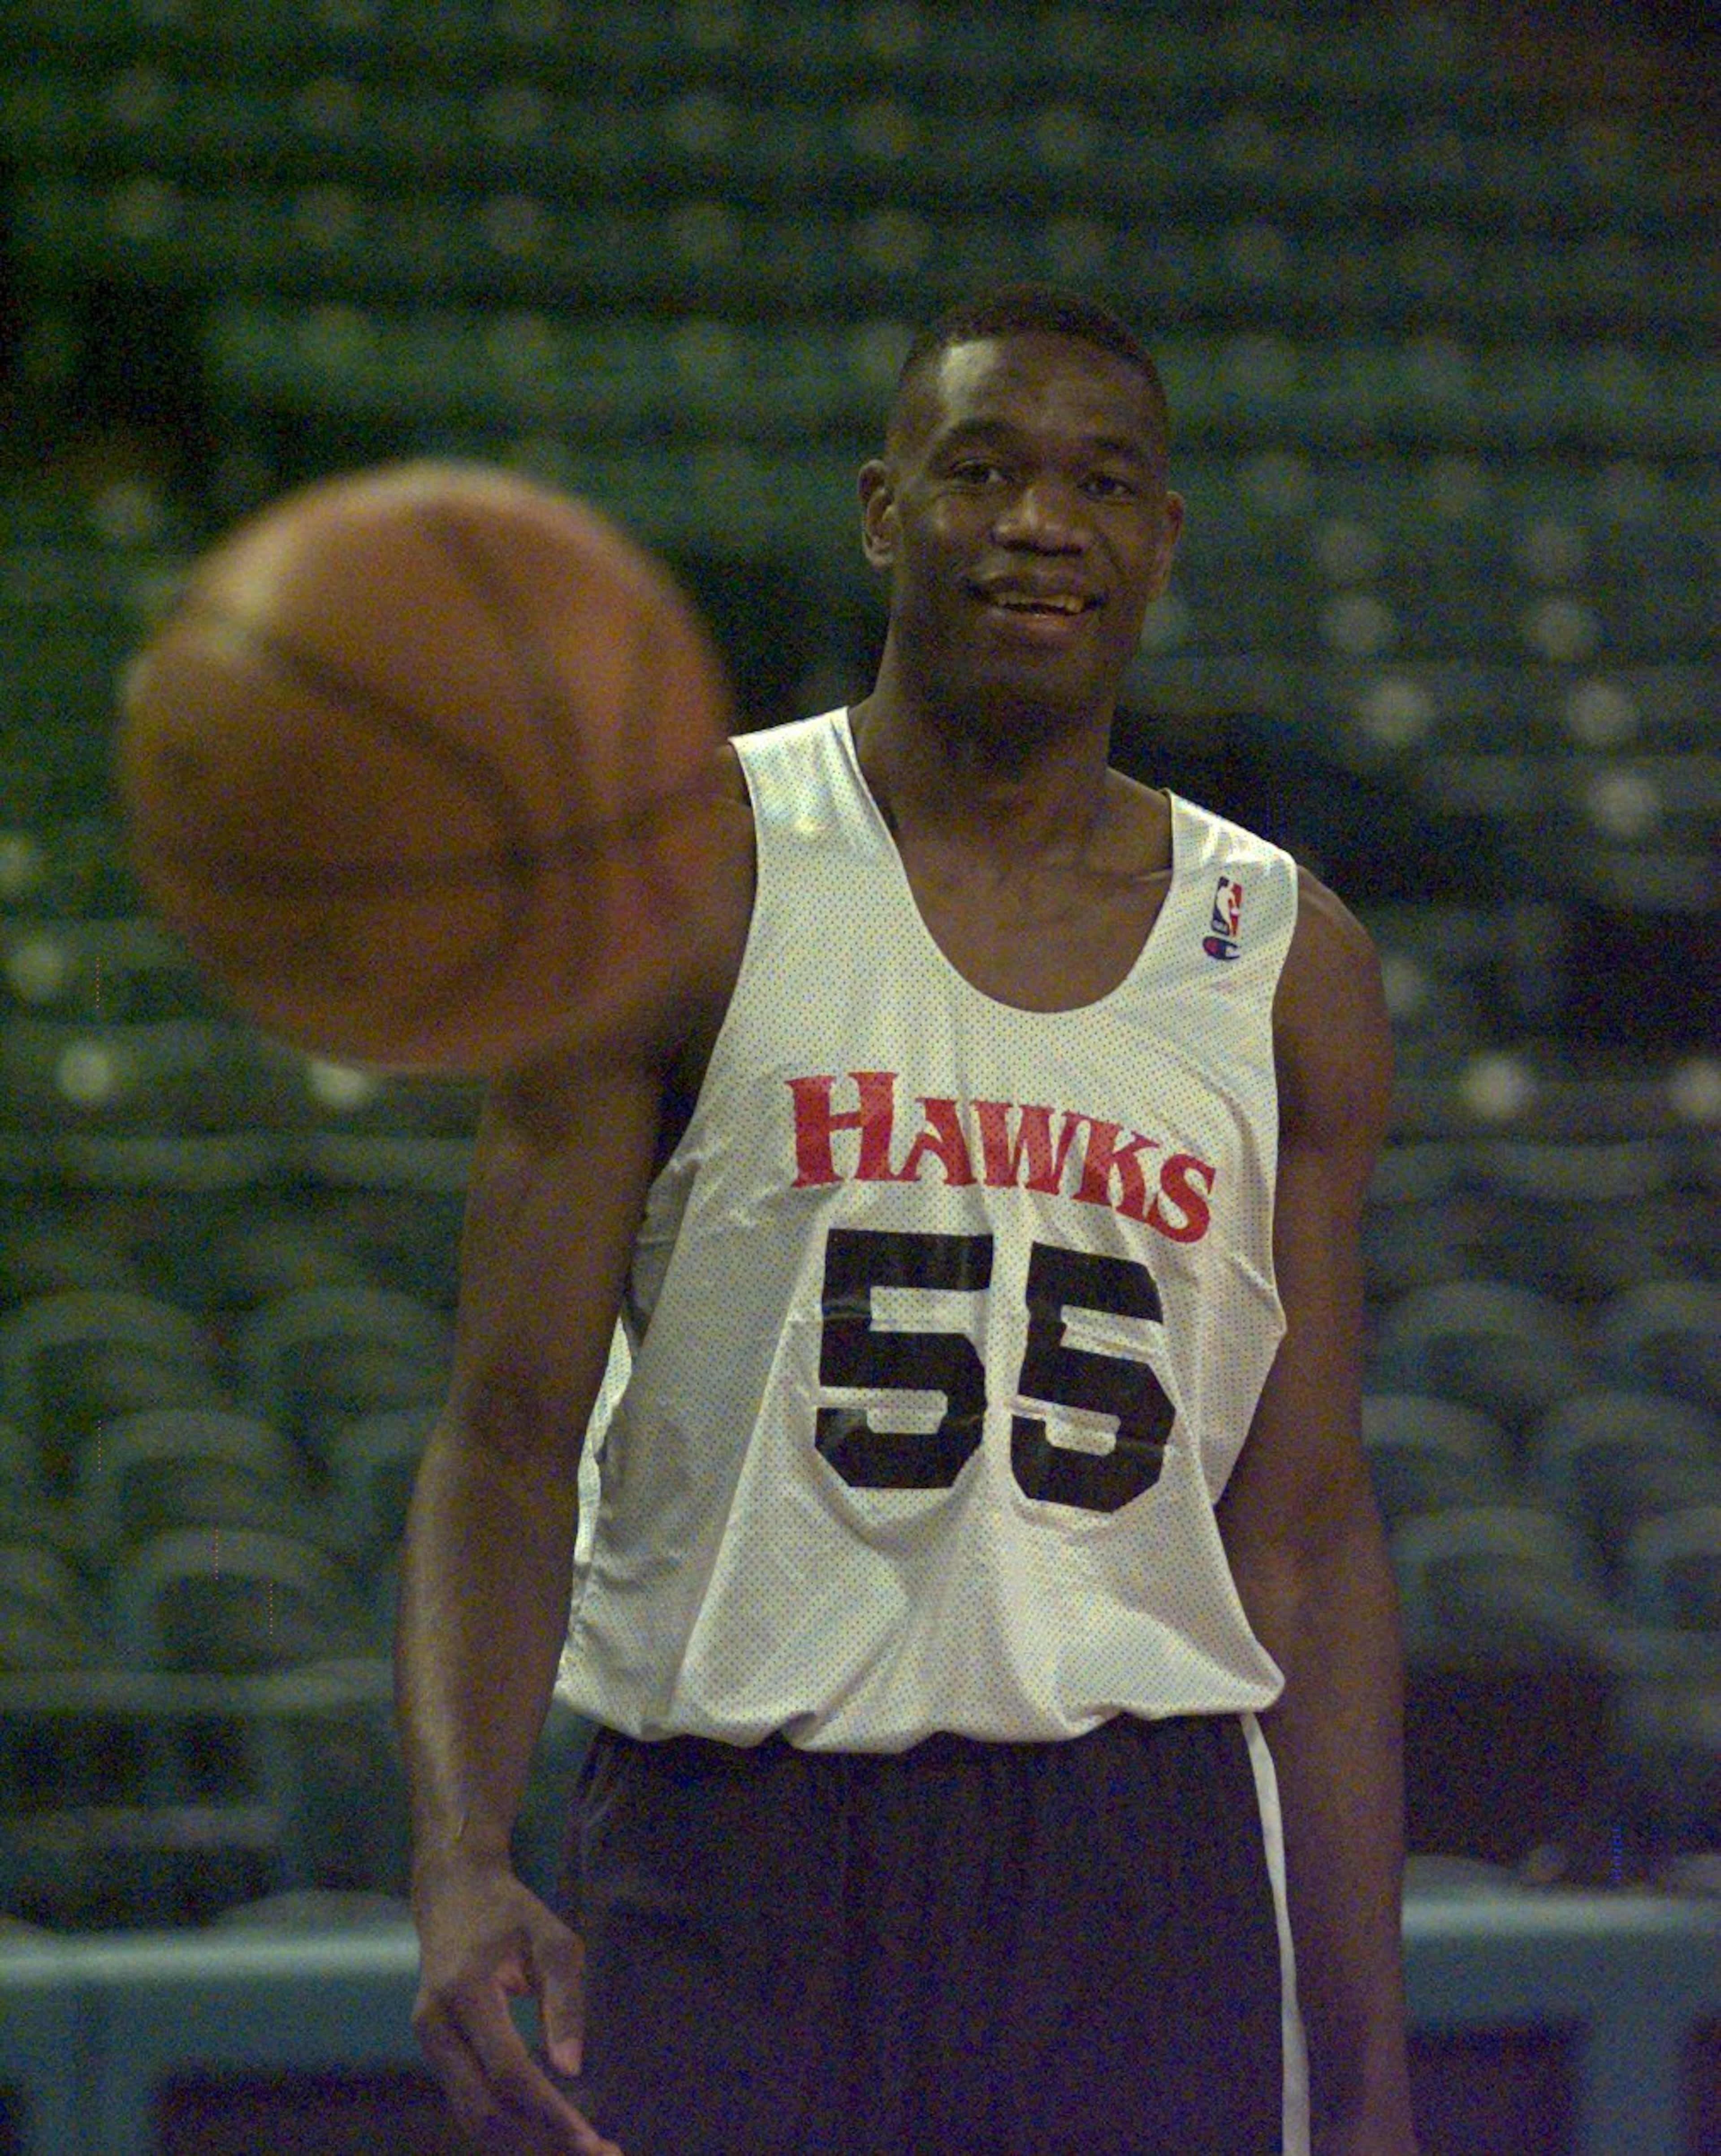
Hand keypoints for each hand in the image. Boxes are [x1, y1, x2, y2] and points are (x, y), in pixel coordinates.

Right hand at [411, 1851, 623, 2154]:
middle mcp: (436, 2025)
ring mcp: (428, 2042)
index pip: (508, 2071)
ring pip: (471, 2115)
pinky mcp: (435, 2051)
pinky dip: (506, 2124)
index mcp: (465, 1991)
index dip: (548, 2111)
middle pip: (482, 2110)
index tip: (589, 2139)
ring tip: (574, 2149)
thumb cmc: (509, 1911)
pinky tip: (544, 2132)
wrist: (451, 1893)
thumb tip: (571, 2069)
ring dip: (521, 2143)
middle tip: (592, 2154)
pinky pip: (468, 2101)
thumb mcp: (552, 1938)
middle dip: (535, 2142)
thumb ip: (564, 1999)